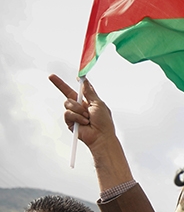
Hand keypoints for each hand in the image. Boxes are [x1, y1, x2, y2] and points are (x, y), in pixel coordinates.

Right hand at [49, 74, 133, 189]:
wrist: (101, 136)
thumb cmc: (104, 122)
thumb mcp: (98, 104)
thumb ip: (90, 92)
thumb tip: (85, 81)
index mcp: (88, 102)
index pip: (79, 90)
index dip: (75, 83)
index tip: (68, 75)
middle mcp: (80, 107)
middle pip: (67, 93)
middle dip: (59, 84)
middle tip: (51, 76)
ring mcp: (74, 114)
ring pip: (68, 103)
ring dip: (78, 109)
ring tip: (87, 116)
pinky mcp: (69, 121)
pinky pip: (67, 113)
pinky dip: (77, 117)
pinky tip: (84, 122)